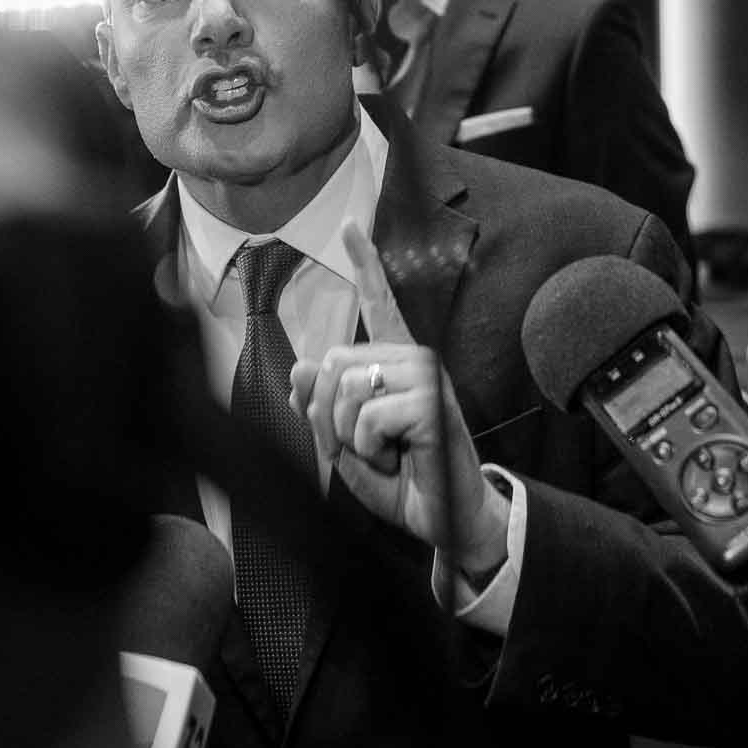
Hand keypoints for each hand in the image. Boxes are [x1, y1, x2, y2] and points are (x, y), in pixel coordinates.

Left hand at [287, 223, 508, 575]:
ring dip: (350, 438)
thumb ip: (322, 408)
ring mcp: (426, 377)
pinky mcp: (432, 403)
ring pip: (345, 391)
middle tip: (360, 448)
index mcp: (396, 363)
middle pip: (331, 365)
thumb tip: (299, 369)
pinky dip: (370, 450)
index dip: (365, 264)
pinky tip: (400, 458)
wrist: (447, 520)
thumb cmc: (402, 480)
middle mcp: (414, 359)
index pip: (379, 304)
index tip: (351, 226)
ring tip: (385, 454)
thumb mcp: (348, 445)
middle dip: (328, 419)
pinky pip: (368, 418)